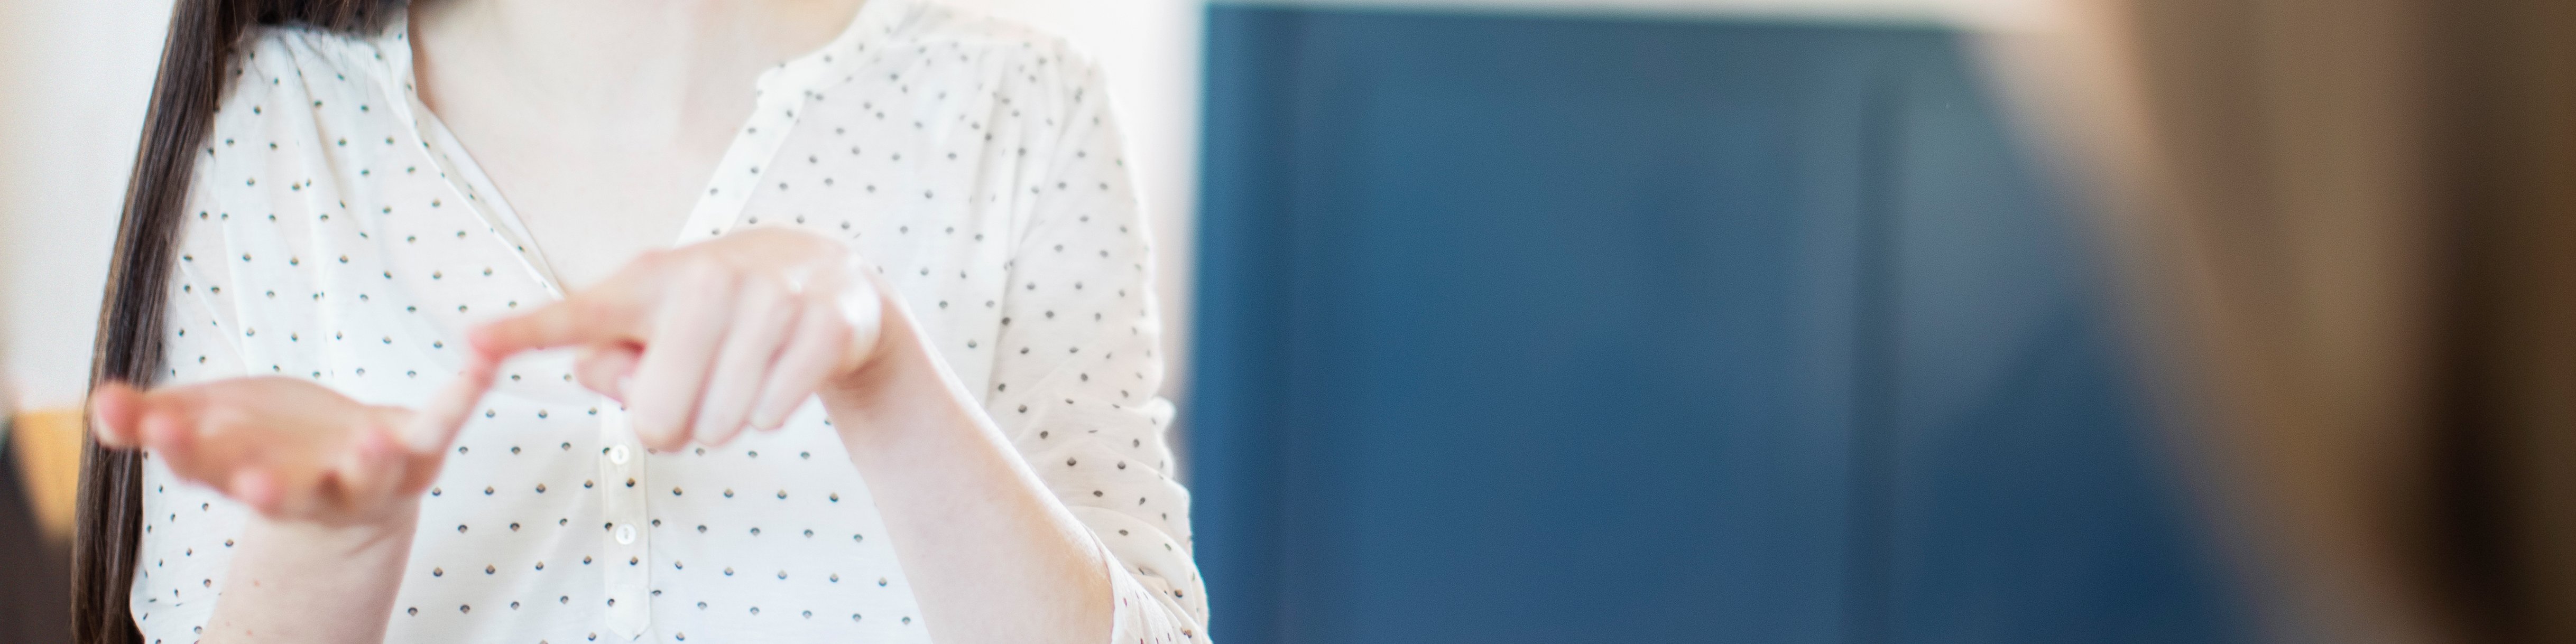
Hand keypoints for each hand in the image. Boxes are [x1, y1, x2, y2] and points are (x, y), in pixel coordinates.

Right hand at [89, 355, 499, 525]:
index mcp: (247, 475)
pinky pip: (443, 423)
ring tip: (369, 443)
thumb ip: (150, 419)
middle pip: (284, 493)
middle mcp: (310, 487)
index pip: (205, 469)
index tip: (160, 427)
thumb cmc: (267, 440)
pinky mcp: (419, 452)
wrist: (345, 470)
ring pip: (368, 478)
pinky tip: (483, 362)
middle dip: (268, 486)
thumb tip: (100, 406)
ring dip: (369, 464)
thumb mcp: (203, 423)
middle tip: (250, 478)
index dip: (183, 449)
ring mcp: (370, 477)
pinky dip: (463, 394)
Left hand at [469, 227, 887, 449]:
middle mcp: (706, 280)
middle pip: (658, 420)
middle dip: (676, 425)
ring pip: (721, 425)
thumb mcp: (654, 327)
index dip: (523, 333)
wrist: (825, 277)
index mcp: (647, 281)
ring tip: (742, 372)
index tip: (472, 343)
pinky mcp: (821, 324)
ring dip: (729, 418)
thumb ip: (611, 362)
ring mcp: (768, 300)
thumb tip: (608, 381)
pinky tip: (780, 372)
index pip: (579, 315)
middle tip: (698, 386)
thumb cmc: (718, 313)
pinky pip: (773, 414)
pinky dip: (773, 412)